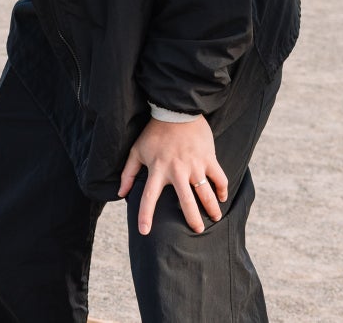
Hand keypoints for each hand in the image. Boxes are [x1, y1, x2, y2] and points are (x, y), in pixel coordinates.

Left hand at [118, 114, 225, 235]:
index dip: (145, 215)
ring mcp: (195, 164)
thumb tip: (120, 194)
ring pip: (206, 193)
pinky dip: (222, 189)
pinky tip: (222, 198)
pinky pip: (219, 177)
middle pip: (186, 201)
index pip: (148, 197)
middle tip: (197, 231)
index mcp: (157, 169)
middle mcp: (177, 170)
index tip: (145, 232)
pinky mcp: (208, 158)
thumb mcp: (137, 150)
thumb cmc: (154, 132)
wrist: (176, 110)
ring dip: (211, 209)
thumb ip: (128, 173)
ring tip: (214, 218)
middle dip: (192, 219)